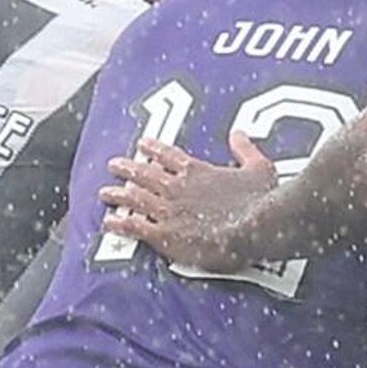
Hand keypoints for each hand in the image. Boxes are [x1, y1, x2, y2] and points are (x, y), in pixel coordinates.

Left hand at [102, 131, 279, 269]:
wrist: (255, 226)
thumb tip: (238, 134)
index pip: (168, 155)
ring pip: (135, 197)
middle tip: (113, 164)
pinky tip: (109, 221)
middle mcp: (177, 187)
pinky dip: (121, 222)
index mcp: (197, 170)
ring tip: (104, 191)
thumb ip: (246, 149)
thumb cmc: (261, 200)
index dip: (153, 149)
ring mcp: (168, 209)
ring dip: (118, 193)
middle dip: (127, 168)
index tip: (142, 144)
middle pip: (145, 174)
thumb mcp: (259, 167)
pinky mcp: (166, 233)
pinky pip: (136, 225)